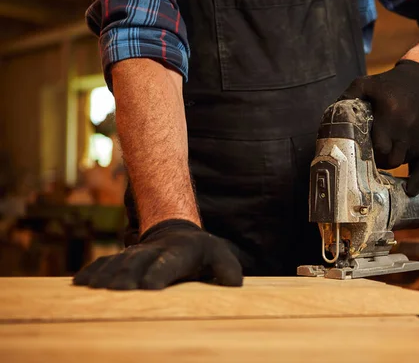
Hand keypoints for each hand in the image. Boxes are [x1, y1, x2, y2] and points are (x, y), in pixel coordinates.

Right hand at [73, 219, 242, 289]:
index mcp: (181, 252)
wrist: (176, 231)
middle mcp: (156, 250)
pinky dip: (92, 272)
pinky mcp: (124, 257)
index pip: (170, 262)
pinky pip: (106, 262)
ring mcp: (137, 252)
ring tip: (91, 289)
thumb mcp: (220, 257)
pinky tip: (79, 284)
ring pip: (119, 262)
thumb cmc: (202, 253)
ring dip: (106, 276)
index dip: (160, 272)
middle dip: (127, 276)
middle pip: (139, 263)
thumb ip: (228, 269)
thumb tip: (233, 284)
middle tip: (117, 292)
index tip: (148, 286)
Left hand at [340, 60, 418, 195]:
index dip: (366, 153)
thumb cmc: (390, 84)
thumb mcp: (368, 83)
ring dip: (390, 163)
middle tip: (370, 157)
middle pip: (387, 158)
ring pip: (400, 162)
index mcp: (390, 113)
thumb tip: (333, 115)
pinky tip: (409, 190)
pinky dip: (417, 181)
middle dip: (377, 160)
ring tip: (384, 159)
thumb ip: (349, 96)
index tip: (359, 152)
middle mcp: (406, 126)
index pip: (376, 146)